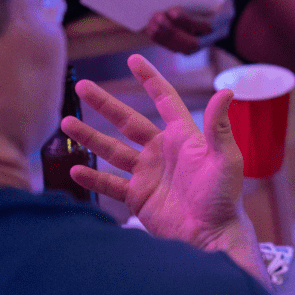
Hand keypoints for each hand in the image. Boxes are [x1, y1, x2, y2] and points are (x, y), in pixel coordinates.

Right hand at [61, 54, 249, 251]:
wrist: (211, 235)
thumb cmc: (223, 196)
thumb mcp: (224, 158)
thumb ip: (219, 126)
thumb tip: (227, 90)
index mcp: (183, 137)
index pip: (164, 100)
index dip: (150, 80)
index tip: (134, 59)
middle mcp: (162, 151)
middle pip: (128, 121)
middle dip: (105, 104)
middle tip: (82, 86)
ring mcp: (148, 174)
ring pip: (112, 150)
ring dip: (91, 137)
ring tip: (67, 123)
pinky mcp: (138, 197)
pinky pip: (110, 184)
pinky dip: (92, 177)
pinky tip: (74, 169)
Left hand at [145, 0, 235, 54]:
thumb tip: (162, 6)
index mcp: (225, 16)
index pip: (208, 25)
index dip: (189, 20)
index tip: (171, 10)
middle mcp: (219, 34)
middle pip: (195, 42)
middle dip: (173, 32)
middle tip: (156, 18)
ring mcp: (208, 42)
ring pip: (186, 49)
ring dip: (165, 38)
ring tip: (150, 25)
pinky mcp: (196, 44)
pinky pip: (180, 48)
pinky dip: (164, 40)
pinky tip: (151, 30)